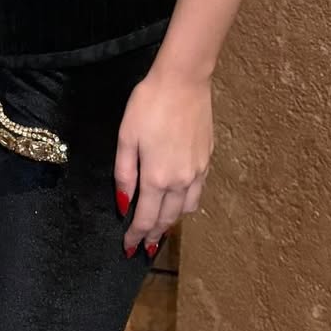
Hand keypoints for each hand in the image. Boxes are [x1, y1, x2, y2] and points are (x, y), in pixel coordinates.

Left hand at [115, 67, 212, 256]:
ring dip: (172, 221)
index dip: (136, 235)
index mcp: (157, 177)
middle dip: (154, 235)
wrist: (183, 82)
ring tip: (160, 226)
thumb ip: (124, 173)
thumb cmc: (148, 104)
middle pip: (168, 219)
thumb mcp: (126, 136)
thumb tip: (124, 204)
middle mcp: (181, 181)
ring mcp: (198, 172)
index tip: (128, 248)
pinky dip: (185, 204)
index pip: (146, 218)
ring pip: (185, 209)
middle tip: (144, 247)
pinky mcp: (207, 160)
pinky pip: (196, 193)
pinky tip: (178, 200)